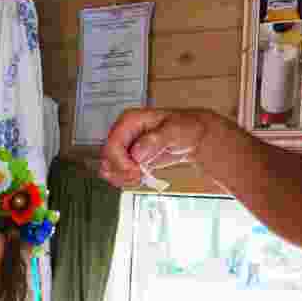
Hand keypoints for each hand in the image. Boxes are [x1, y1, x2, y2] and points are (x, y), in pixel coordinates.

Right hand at [99, 109, 215, 188]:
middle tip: (139, 177)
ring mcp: (126, 147)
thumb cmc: (185, 127)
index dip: (120, 162)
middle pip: (108, 157)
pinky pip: (119, 172)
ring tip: (140, 178)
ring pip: (110, 167)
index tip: (135, 170)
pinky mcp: (130, 159)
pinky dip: (127, 180)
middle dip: (122, 171)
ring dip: (123, 177)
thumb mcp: (174, 130)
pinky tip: (140, 179)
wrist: (193, 136)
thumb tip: (137, 152)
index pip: (113, 144)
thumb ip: (155, 140)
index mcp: (130, 121)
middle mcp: (124, 133)